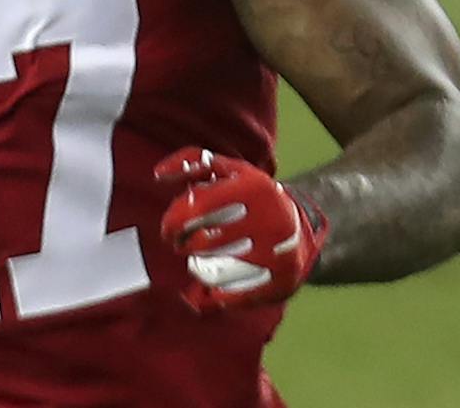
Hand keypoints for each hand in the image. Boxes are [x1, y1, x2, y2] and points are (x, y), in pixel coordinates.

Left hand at [156, 145, 328, 312]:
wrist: (300, 226)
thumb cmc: (251, 195)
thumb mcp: (229, 169)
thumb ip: (192, 162)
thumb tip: (158, 174)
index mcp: (254, 188)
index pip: (197, 208)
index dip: (173, 222)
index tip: (168, 230)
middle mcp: (270, 220)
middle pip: (204, 244)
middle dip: (185, 246)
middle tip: (182, 244)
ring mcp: (279, 255)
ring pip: (215, 273)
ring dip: (198, 269)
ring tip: (198, 262)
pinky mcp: (282, 283)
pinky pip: (234, 298)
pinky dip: (215, 296)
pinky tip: (210, 289)